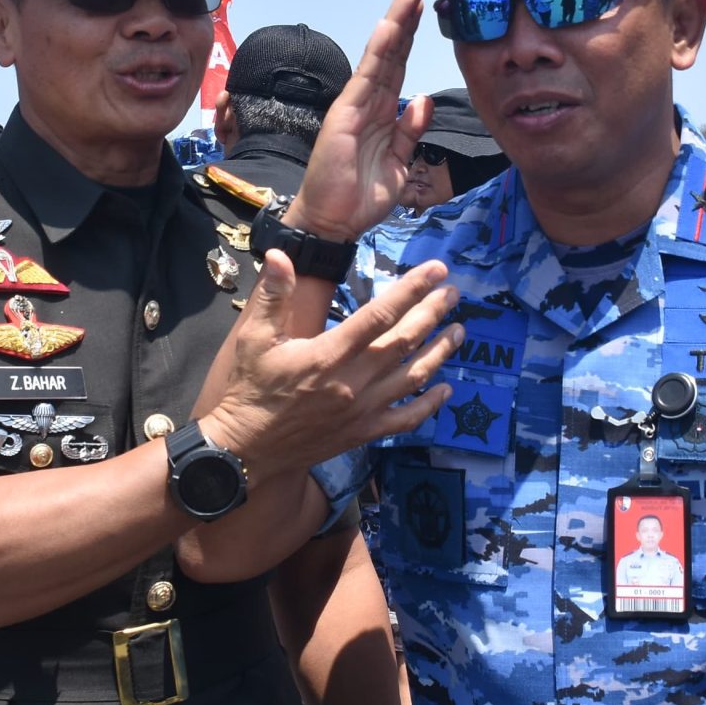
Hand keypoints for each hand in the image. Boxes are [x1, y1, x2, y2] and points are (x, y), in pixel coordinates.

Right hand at [199, 250, 459, 475]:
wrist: (245, 449)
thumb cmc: (250, 389)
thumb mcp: (253, 338)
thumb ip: (273, 296)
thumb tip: (282, 255)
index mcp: (328, 354)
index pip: (379, 315)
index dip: (411, 290)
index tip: (436, 271)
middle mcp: (353, 382)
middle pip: (405, 342)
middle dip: (433, 313)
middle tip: (454, 293)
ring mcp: (362, 410)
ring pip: (413, 377)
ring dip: (440, 353)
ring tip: (460, 331)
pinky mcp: (364, 433)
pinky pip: (406, 419)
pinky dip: (430, 405)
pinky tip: (445, 390)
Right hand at [286, 0, 431, 242]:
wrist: (332, 222)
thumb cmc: (359, 197)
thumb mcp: (399, 164)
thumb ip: (410, 132)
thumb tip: (424, 99)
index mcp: (383, 113)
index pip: (400, 66)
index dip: (412, 37)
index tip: (426, 7)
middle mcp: (369, 102)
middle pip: (392, 52)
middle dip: (406, 17)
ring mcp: (356, 104)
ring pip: (381, 55)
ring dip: (396, 21)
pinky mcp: (346, 113)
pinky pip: (367, 76)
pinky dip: (379, 50)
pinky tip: (390, 26)